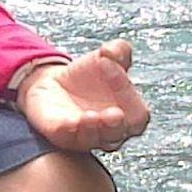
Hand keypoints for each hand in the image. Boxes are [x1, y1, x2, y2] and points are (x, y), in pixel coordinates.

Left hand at [18, 39, 148, 152]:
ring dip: (95, 131)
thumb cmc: (90, 76)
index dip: (128, 93)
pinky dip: (71, 131)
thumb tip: (111, 50)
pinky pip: (68, 138)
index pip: (137, 113)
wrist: (54, 82)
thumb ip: (118, 50)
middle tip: (113, 111)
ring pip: (94, 140)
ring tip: (92, 116)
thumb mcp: (106, 57)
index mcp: (128, 114)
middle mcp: (109, 131)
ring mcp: (85, 135)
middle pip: (119, 134)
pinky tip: (72, 122)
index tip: (108, 64)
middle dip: (116, 124)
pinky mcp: (61, 135)